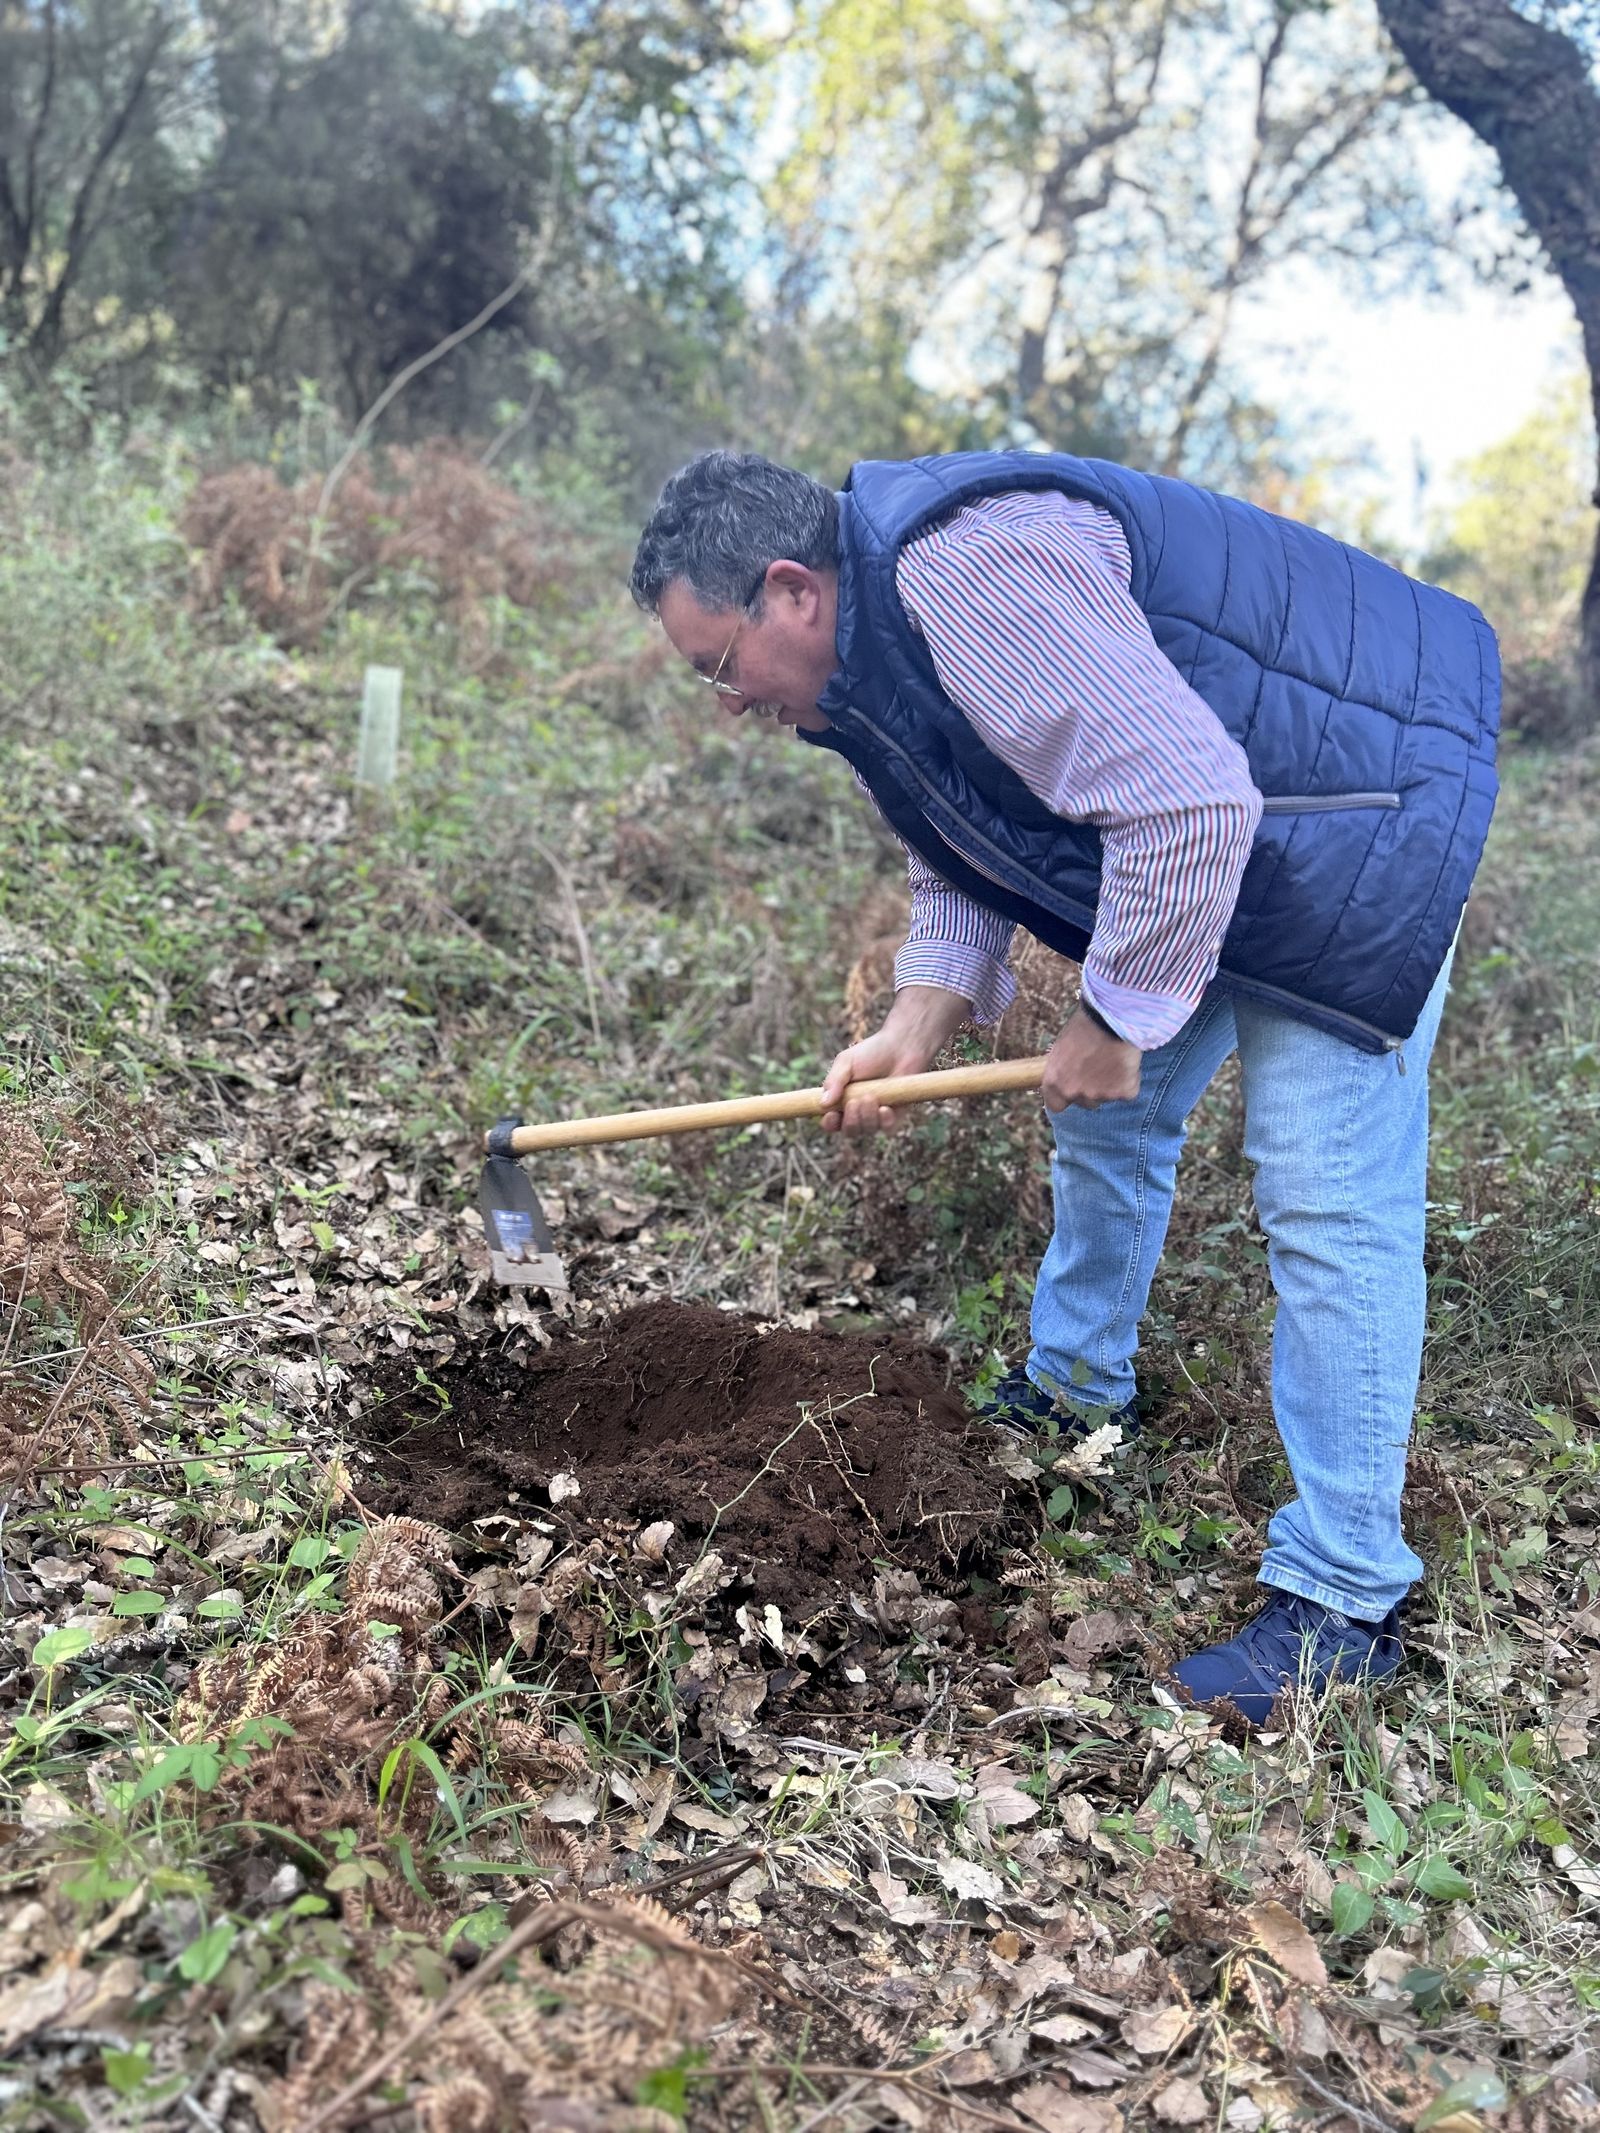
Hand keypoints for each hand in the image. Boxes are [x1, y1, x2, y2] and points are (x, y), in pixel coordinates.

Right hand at [820, 984, 970, 1135]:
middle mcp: (859, 1111)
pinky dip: (884, 1120)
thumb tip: (823, 1103)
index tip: (831, 1114)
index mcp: (842, 1101)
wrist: (901, 1047)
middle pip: (849, 1130)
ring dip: (866, 1116)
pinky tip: (885, 1107)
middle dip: (850, 1119)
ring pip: (867, 1130)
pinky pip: (887, 1128)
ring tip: (870, 1096)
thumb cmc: (871, 1053)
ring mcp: (877, 1115)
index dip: (829, 1123)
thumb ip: (833, 1081)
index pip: (832, 1122)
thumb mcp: (846, 1062)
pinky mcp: (895, 1115)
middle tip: (854, 1101)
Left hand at [1041, 1009, 1141, 1110]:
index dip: (1066, 1097)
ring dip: (1111, 1084)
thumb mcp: (1063, 1047)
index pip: (1055, 1105)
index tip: (1074, 1088)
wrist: (1112, 1017)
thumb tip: (1068, 1072)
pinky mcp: (1124, 1092)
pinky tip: (1127, 1060)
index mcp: (1054, 1082)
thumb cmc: (1085, 1024)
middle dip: (1092, 1090)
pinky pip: (1129, 1090)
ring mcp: (1100, 1095)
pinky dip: (1130, 1079)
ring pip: (1107, 1096)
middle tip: (1100, 1068)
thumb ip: (1064, 1067)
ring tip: (1114, 1058)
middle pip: (1085, 1103)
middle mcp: (1074, 1092)